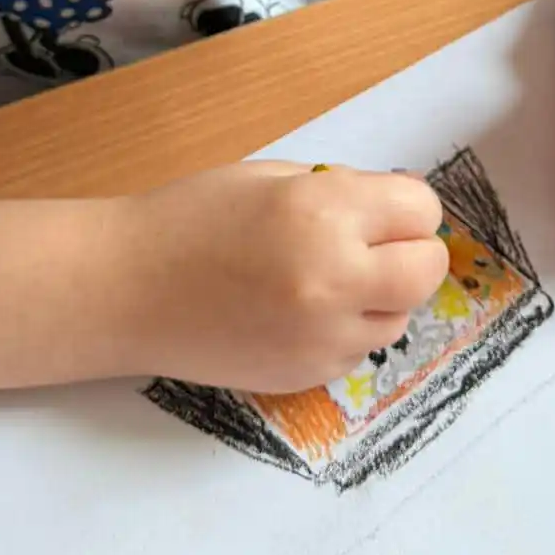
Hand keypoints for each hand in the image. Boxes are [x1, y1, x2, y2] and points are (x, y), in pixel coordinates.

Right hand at [118, 163, 447, 392]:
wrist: (127, 290)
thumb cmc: (191, 218)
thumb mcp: (272, 178)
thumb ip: (342, 191)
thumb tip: (399, 208)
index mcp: (324, 212)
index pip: (421, 211)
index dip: (404, 207)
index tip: (380, 208)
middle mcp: (334, 278)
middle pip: (426, 270)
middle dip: (411, 251)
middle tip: (374, 244)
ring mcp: (323, 336)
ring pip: (399, 316)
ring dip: (381, 295)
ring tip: (327, 278)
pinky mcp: (308, 375)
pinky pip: (360, 350)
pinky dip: (347, 329)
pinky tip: (301, 311)